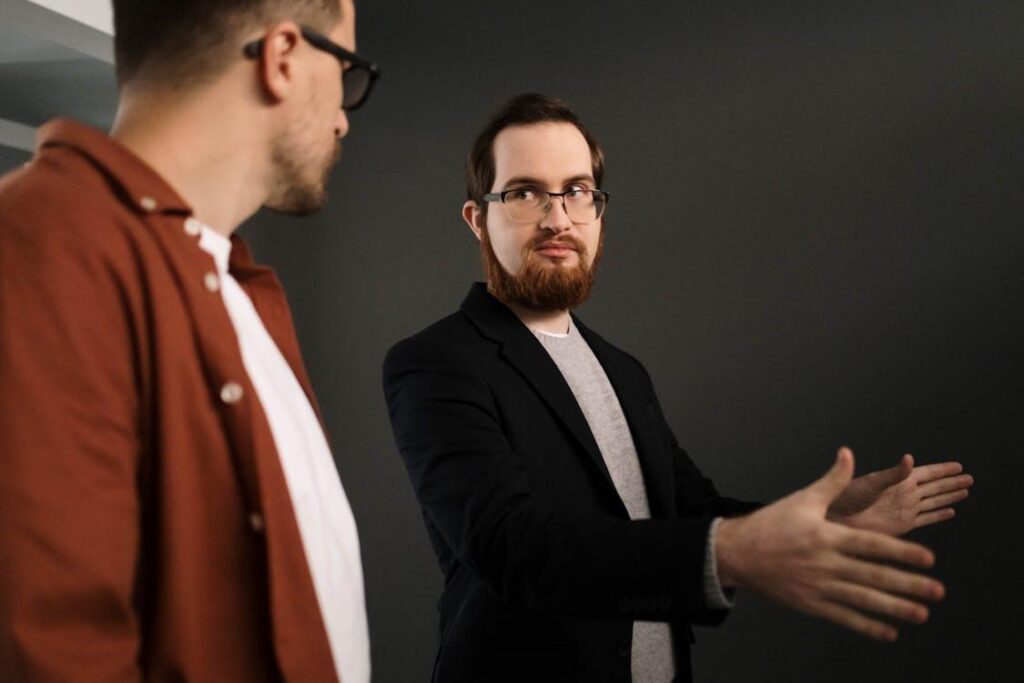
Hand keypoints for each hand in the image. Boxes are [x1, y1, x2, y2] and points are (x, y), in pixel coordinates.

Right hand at [716, 448, 944, 640]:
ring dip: (894, 609)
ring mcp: (817, 586)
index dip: (901, 552)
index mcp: (826, 535)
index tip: (929, 559)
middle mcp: (824, 563)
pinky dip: (867, 626)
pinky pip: (843, 617)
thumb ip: (832, 480)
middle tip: (938, 591)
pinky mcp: (810, 604)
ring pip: (863, 600)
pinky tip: (890, 632)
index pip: (871, 545)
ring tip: (922, 613)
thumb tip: (848, 453)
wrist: (737, 553)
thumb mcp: (802, 498)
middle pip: (873, 576)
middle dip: (908, 584)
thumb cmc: (772, 523)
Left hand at [828, 453, 972, 535]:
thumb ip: (894, 474)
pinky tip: (950, 512)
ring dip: (949, 497)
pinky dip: (939, 515)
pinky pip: (927, 518)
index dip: (943, 470)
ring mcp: (904, 509)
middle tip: (969, 478)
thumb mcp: (872, 483)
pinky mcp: (903, 525)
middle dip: (951, 483)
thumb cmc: (848, 497)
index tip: (959, 466)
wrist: (835, 519)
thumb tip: (910, 457)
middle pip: (935, 486)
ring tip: (965, 491)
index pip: (927, 473)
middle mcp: (904, 493)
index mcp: (898, 480)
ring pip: (934, 501)